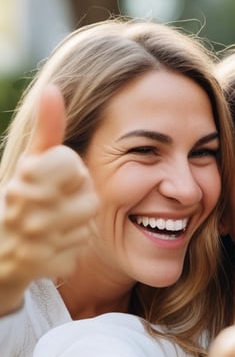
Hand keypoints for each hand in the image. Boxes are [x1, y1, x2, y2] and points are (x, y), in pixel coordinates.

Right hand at [0, 86, 96, 312]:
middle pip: (89, 195)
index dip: (67, 170)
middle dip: (76, 196)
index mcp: (24, 180)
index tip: (49, 178)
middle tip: (53, 202)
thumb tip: (52, 89)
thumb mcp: (31, 161)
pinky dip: (68, 249)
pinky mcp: (48, 267)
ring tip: (53, 222)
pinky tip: (50, 246)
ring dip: (76, 223)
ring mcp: (37, 242)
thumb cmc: (23, 196)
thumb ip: (48, 128)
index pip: (73, 164)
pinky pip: (80, 251)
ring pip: (88, 223)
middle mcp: (28, 211)